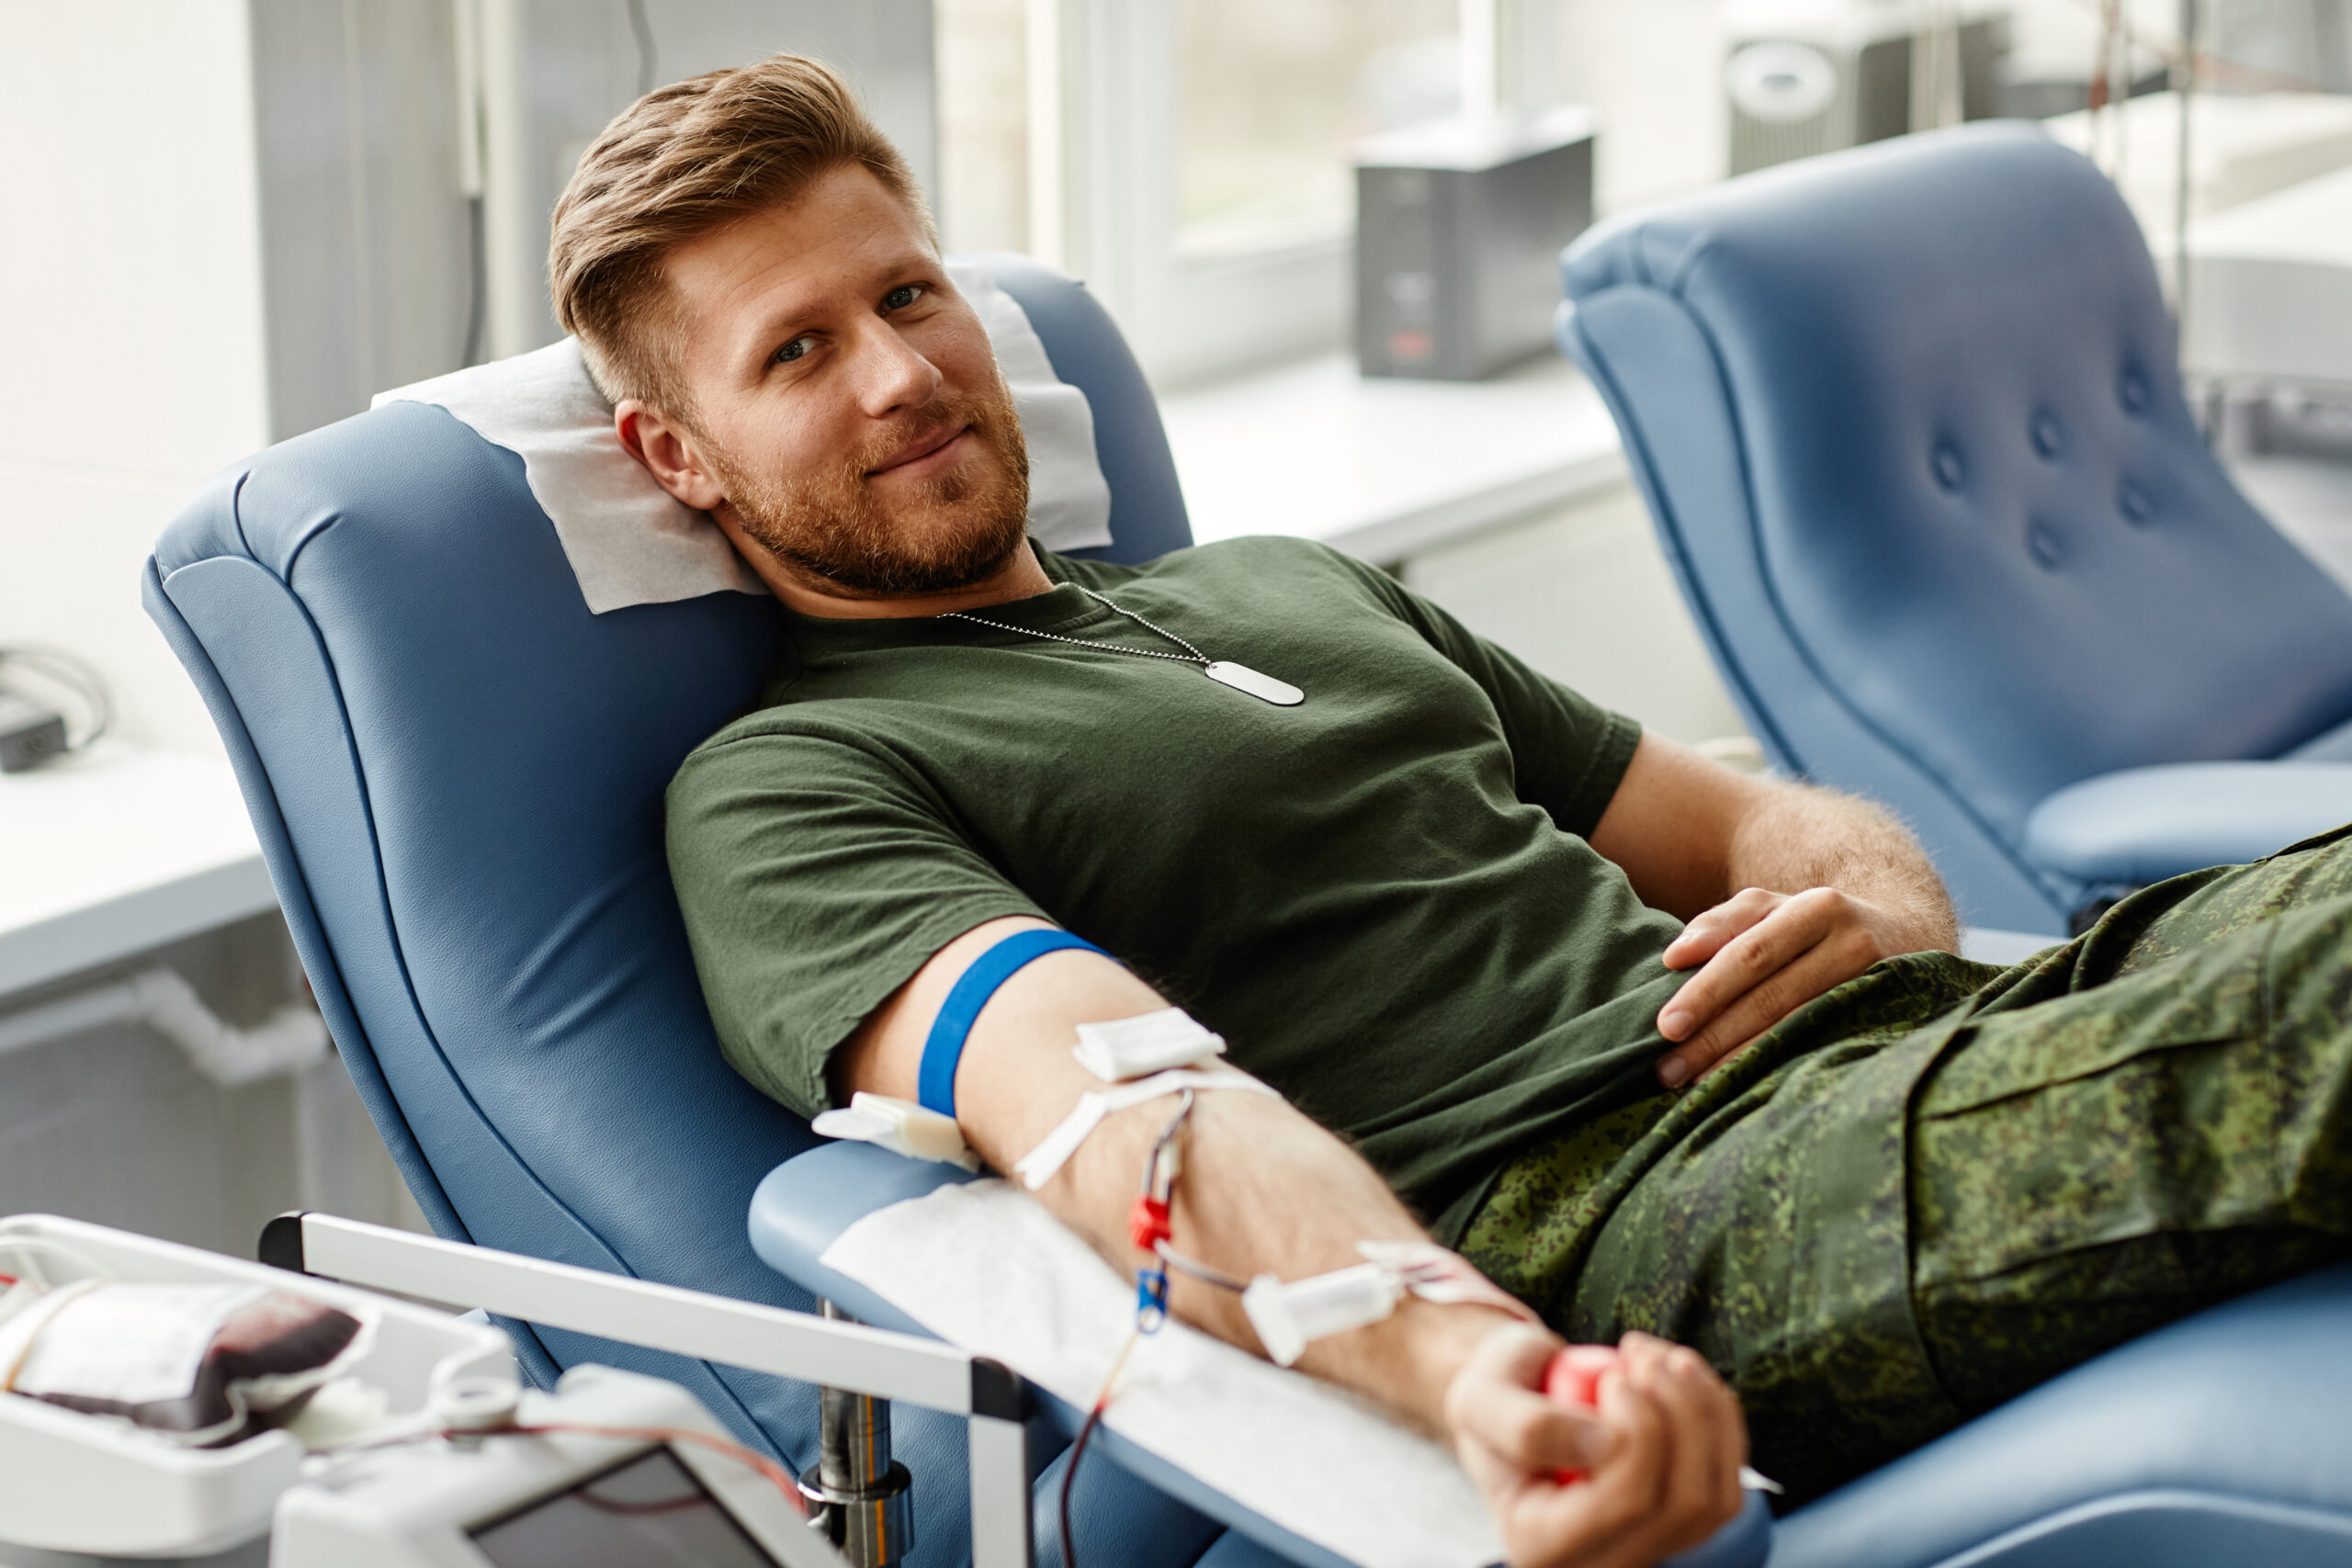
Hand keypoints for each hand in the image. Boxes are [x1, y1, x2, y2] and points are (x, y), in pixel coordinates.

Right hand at [1446, 1325, 1747, 1567]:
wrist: (1516, 1399)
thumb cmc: (1496, 1396)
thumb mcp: (1483, 1398)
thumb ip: (1528, 1426)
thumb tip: (1604, 1443)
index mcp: (1541, 1544)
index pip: (1625, 1502)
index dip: (1639, 1431)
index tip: (1615, 1375)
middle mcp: (1599, 1561)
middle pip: (1683, 1505)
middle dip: (1680, 1414)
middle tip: (1640, 1353)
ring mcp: (1645, 1547)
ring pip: (1716, 1498)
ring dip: (1702, 1410)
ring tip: (1659, 1356)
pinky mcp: (1678, 1521)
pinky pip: (1727, 1482)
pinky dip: (1717, 1417)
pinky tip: (1681, 1375)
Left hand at [1654, 886, 1918, 1086]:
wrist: (1910, 933)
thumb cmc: (1815, 924)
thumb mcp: (1774, 908)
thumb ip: (1723, 924)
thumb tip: (1675, 956)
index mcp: (1816, 908)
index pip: (1750, 954)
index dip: (1707, 991)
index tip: (1666, 1026)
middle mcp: (1851, 944)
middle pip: (1772, 996)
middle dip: (1715, 1036)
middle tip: (1668, 1068)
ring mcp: (1876, 985)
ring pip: (1800, 1028)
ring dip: (1743, 1060)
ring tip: (1696, 1084)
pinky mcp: (1890, 1019)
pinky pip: (1827, 1047)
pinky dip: (1784, 1067)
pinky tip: (1749, 1085)